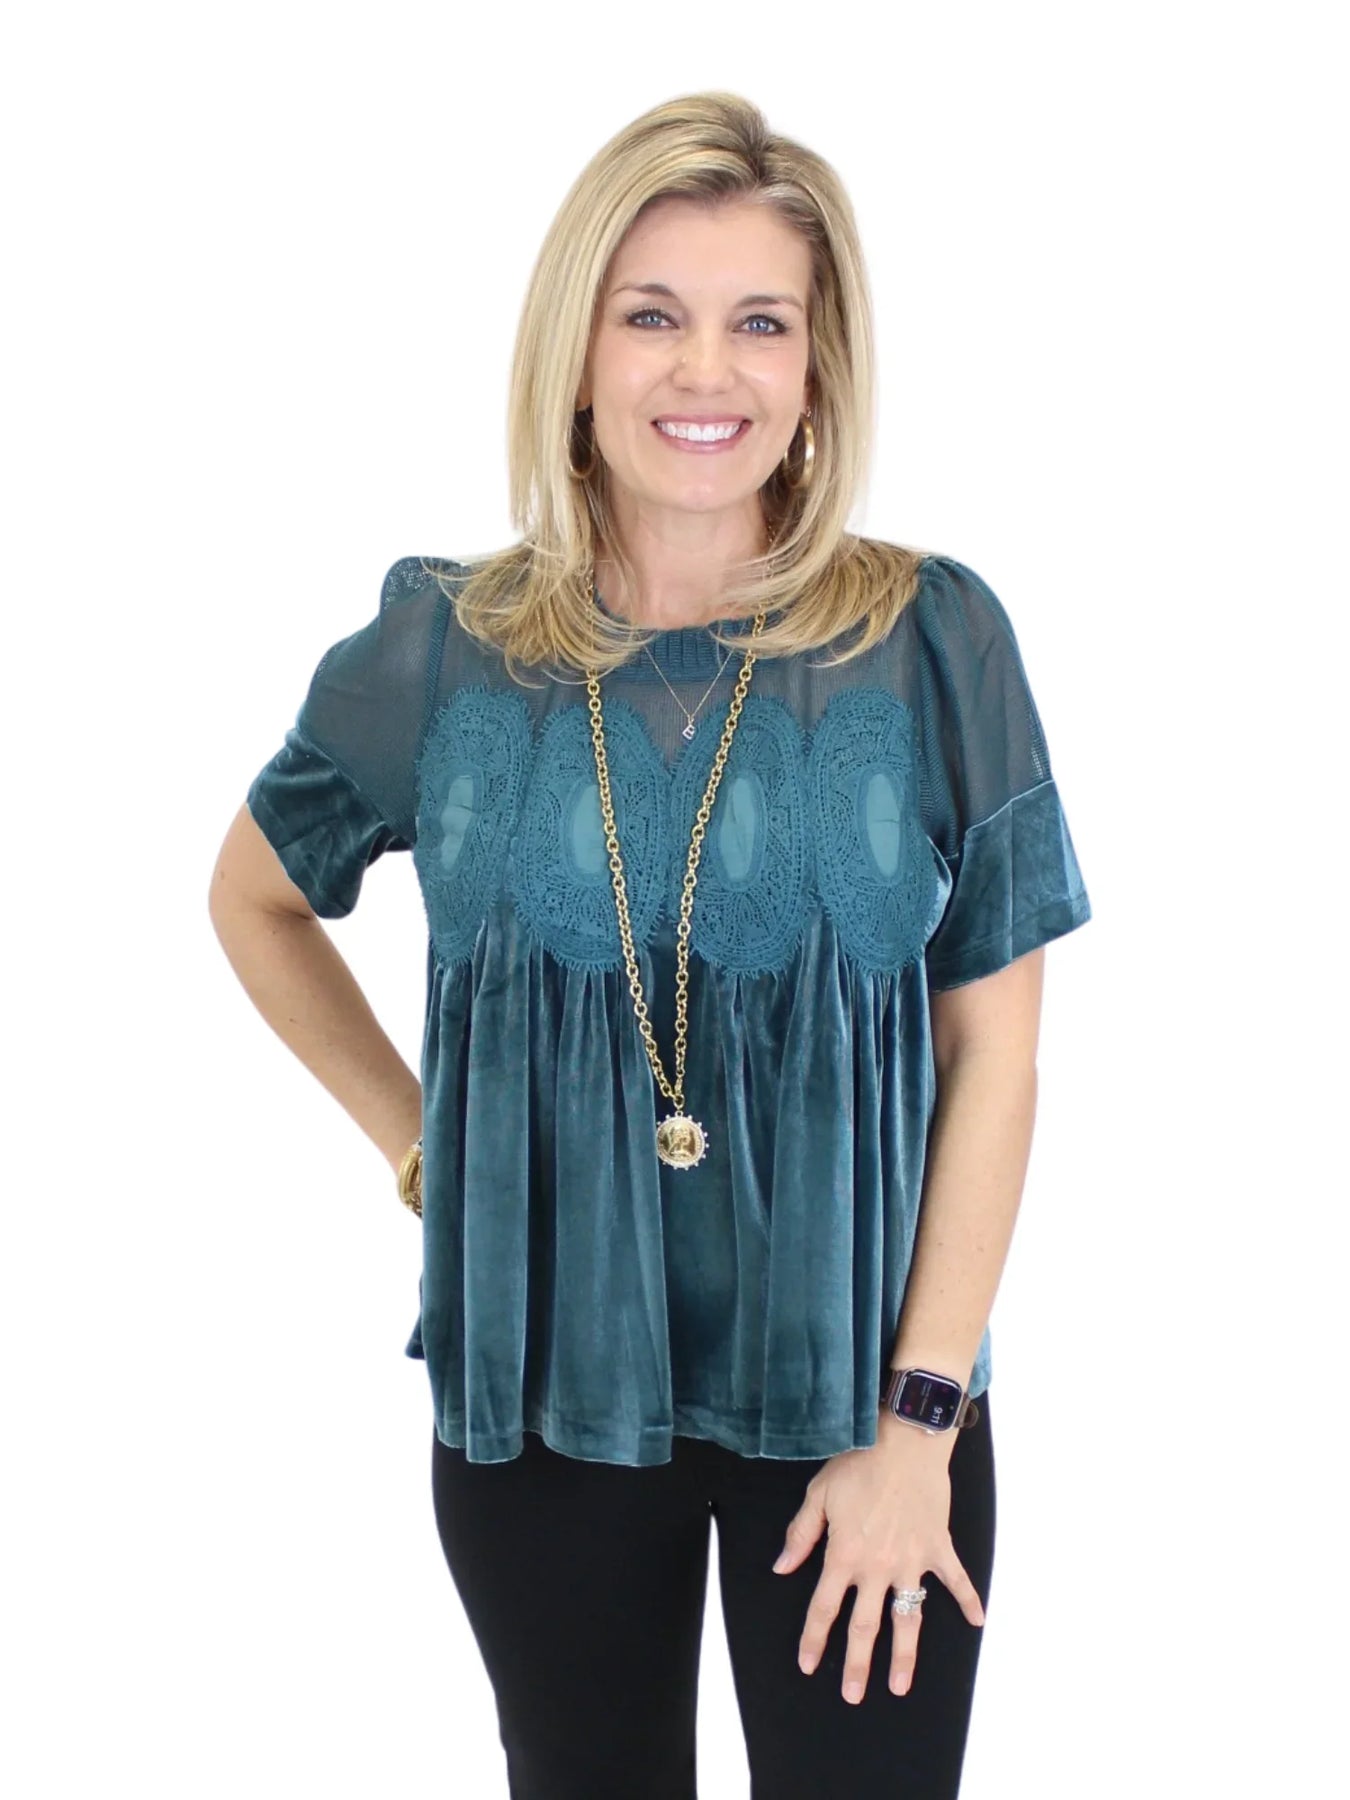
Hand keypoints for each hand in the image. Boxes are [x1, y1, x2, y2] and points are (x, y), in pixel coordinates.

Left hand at [771, 1413, 985, 1703]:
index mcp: (844, 1555)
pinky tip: (978, 1621)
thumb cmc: (858, 1464)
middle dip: (857, 1664)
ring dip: (904, 1655)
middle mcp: (877, 1567)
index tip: (808, 1664)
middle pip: (864, 1626)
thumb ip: (800, 1535)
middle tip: (853, 1696)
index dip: (814, 1639)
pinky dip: (968, 1600)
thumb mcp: (818, 1495)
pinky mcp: (938, 1548)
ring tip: (900, 1686)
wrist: (904, 1441)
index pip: (824, 1608)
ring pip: (907, 1619)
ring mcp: (911, 1561)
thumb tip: (782, 1568)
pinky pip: (956, 1580)